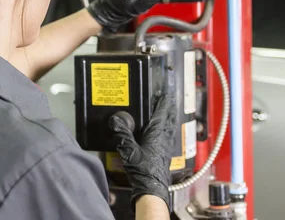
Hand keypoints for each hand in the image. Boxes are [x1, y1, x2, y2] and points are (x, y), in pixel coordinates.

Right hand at [109, 95, 175, 209]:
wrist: (151, 190)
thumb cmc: (143, 172)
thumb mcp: (128, 150)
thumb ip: (122, 134)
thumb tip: (115, 120)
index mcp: (157, 135)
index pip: (162, 114)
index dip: (163, 103)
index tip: (165, 94)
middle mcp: (163, 140)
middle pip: (168, 120)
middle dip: (168, 110)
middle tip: (169, 101)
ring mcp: (165, 148)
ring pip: (168, 129)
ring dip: (168, 120)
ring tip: (167, 114)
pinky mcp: (163, 156)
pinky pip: (166, 138)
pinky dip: (165, 131)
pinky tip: (161, 135)